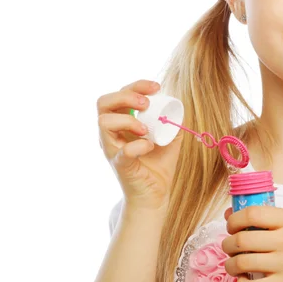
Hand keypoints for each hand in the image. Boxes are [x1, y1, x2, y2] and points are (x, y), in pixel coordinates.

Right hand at [97, 79, 183, 209]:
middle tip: (146, 104)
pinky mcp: (119, 165)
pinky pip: (122, 151)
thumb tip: (179, 105)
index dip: (136, 86)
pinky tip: (150, 145)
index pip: (119, 94)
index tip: (156, 88)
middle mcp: (111, 134)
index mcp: (121, 123)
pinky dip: (137, 145)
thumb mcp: (170, 138)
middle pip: (103, 102)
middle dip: (126, 96)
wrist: (156, 195)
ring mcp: (112, 149)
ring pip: (103, 122)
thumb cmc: (158, 166)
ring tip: (146, 130)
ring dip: (128, 120)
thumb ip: (173, 121)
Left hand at [222, 205, 282, 281]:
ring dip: (230, 264)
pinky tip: (242, 280)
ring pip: (242, 262)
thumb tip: (228, 213)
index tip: (232, 227)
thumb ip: (263, 219)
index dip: (234, 220)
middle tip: (229, 248)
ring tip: (233, 265)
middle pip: (242, 239)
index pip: (252, 213)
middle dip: (227, 244)